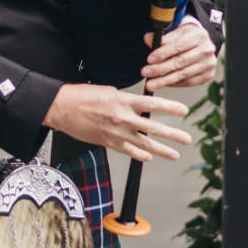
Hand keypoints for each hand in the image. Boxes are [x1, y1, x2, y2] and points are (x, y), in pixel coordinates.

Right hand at [43, 82, 192, 162]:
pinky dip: (140, 155)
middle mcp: (122, 118)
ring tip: (174, 154)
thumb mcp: (108, 90)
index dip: (170, 108)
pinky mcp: (108, 143)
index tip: (183, 111)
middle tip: (186, 139)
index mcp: (123, 101)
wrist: (61, 108)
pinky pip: (129, 151)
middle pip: (153, 128)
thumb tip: (137, 105)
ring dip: (162, 150)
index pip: (152, 104)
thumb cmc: (81, 96)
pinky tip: (149, 157)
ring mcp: (116, 133)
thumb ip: (125, 99)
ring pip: (144, 144)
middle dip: (173, 134)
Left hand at [141, 20, 216, 91]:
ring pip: (183, 74)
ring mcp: (209, 63)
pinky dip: (175, 84)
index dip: (162, 53)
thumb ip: (162, 37)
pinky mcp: (208, 75)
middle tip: (146, 72)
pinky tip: (164, 84)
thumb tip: (148, 39)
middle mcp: (206, 49)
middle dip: (160, 68)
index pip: (178, 46)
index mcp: (198, 35)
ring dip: (165, 80)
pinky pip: (189, 82)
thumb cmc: (187, 38)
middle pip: (180, 61)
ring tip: (151, 83)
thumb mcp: (176, 33)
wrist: (203, 44)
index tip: (149, 59)